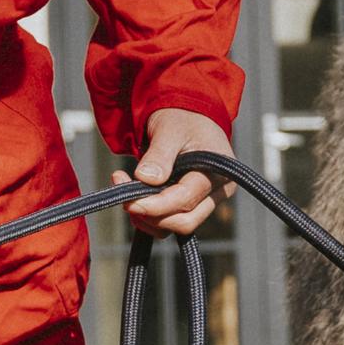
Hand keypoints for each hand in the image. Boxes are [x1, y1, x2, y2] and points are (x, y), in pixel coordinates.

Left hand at [116, 108, 233, 238]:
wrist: (187, 117)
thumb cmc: (181, 119)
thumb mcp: (169, 130)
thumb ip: (159, 155)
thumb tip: (146, 178)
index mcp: (218, 172)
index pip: (185, 199)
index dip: (154, 205)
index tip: (127, 200)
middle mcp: (218, 191)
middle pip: (184, 221)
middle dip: (150, 214)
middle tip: (124, 197)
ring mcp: (208, 201)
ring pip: (176, 226)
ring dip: (148, 218)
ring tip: (127, 193)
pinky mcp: (194, 206)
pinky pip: (171, 223)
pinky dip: (151, 218)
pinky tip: (136, 200)